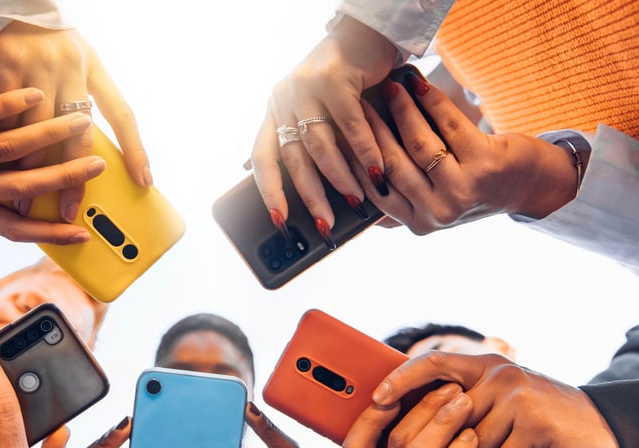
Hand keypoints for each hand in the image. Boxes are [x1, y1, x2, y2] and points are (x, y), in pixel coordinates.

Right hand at [0, 22, 149, 220]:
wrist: (10, 2)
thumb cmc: (46, 41)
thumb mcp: (74, 61)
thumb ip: (78, 96)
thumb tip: (80, 150)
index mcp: (95, 69)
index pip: (123, 114)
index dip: (136, 149)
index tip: (145, 182)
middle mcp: (73, 68)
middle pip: (79, 132)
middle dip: (74, 176)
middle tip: (71, 208)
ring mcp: (40, 66)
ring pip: (39, 131)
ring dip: (32, 169)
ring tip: (25, 200)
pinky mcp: (7, 65)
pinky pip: (5, 115)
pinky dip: (2, 143)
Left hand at [0, 91, 103, 243]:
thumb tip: (21, 182)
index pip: (12, 228)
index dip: (48, 235)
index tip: (83, 236)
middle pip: (18, 188)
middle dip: (62, 179)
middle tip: (96, 167)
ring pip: (4, 151)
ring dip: (46, 137)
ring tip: (76, 124)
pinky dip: (8, 107)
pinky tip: (32, 97)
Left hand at [250, 15, 396, 238]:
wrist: (369, 33)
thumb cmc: (349, 80)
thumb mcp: (324, 113)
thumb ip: (315, 144)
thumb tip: (313, 189)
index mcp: (276, 110)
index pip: (262, 158)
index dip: (269, 191)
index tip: (280, 220)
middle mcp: (283, 99)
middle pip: (293, 159)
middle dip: (311, 196)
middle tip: (326, 223)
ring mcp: (305, 87)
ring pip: (320, 145)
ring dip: (340, 177)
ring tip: (356, 199)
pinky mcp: (332, 78)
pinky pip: (348, 126)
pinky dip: (364, 151)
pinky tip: (375, 170)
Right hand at [351, 73, 577, 233]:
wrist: (528, 186)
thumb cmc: (473, 188)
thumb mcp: (432, 205)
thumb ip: (398, 204)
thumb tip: (352, 187)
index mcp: (419, 223)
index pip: (376, 188)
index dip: (357, 157)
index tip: (344, 128)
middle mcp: (438, 212)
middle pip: (391, 164)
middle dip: (372, 129)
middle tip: (358, 102)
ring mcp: (462, 190)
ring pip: (418, 144)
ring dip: (401, 110)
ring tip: (390, 88)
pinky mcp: (484, 163)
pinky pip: (448, 124)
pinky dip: (431, 100)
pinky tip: (418, 84)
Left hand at [373, 352, 621, 447]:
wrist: (603, 434)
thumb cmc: (542, 426)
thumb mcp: (503, 406)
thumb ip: (466, 406)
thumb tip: (409, 425)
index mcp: (486, 365)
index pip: (432, 362)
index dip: (402, 379)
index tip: (377, 401)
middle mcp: (499, 374)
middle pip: (448, 418)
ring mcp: (518, 396)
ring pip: (472, 445)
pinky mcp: (536, 423)